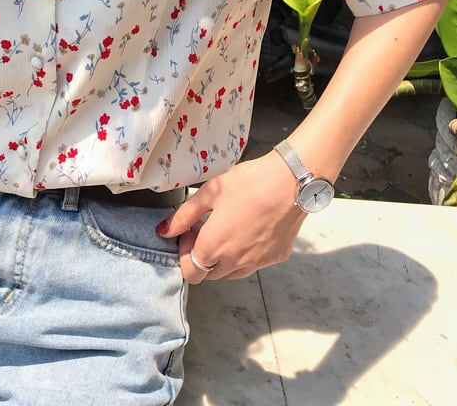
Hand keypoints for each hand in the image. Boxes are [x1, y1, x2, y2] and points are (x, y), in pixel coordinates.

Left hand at [156, 150, 306, 282]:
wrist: (292, 182)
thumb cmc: (248, 183)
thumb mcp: (209, 193)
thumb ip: (184, 215)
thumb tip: (164, 231)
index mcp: (214, 248)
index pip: (189, 272)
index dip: (184, 253)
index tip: (190, 230)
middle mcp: (235, 263)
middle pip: (208, 273)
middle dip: (201, 254)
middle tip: (205, 226)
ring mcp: (258, 263)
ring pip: (230, 272)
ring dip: (221, 257)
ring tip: (225, 226)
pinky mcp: (275, 258)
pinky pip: (252, 264)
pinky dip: (244, 253)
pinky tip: (248, 227)